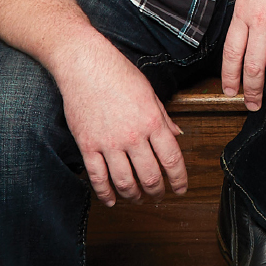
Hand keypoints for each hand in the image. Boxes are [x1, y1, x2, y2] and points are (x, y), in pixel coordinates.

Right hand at [53, 33, 185, 205]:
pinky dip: (105, 194)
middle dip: (158, 192)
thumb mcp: (149, 92)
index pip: (172, 159)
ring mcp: (108, 143)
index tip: (181, 188)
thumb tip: (177, 135)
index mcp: (152, 121)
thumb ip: (164, 117)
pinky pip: (97, 177)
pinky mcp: (87, 145)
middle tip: (160, 196)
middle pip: (150, 176)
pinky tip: (111, 200)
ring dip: (134, 196)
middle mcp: (132, 135)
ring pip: (125, 182)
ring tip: (138, 198)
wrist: (85, 65)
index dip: (179, 179)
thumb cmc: (118, 73)